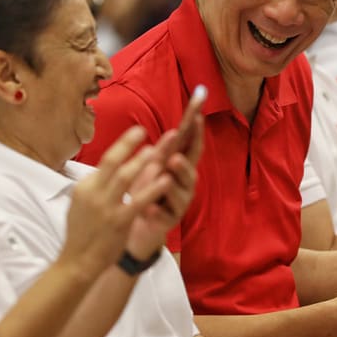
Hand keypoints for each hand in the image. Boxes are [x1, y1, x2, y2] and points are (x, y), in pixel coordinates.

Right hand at [60, 126, 172, 275]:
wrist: (77, 262)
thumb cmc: (81, 233)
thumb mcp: (79, 204)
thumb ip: (93, 186)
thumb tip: (105, 170)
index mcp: (84, 187)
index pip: (105, 161)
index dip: (122, 146)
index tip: (135, 134)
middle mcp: (94, 193)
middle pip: (112, 162)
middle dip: (128, 143)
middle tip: (143, 129)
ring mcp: (106, 207)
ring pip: (126, 178)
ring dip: (142, 162)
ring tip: (157, 150)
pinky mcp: (119, 221)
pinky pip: (139, 201)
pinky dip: (152, 189)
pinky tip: (165, 180)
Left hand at [124, 115, 202, 257]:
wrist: (138, 221)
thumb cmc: (149, 187)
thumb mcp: (155, 164)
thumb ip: (165, 149)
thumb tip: (174, 131)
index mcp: (181, 166)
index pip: (191, 145)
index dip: (196, 131)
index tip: (198, 114)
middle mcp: (184, 184)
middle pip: (190, 173)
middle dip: (184, 166)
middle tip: (175, 158)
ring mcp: (178, 204)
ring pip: (180, 197)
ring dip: (173, 188)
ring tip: (166, 181)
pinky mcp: (167, 222)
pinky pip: (164, 217)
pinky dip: (157, 212)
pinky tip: (149, 209)